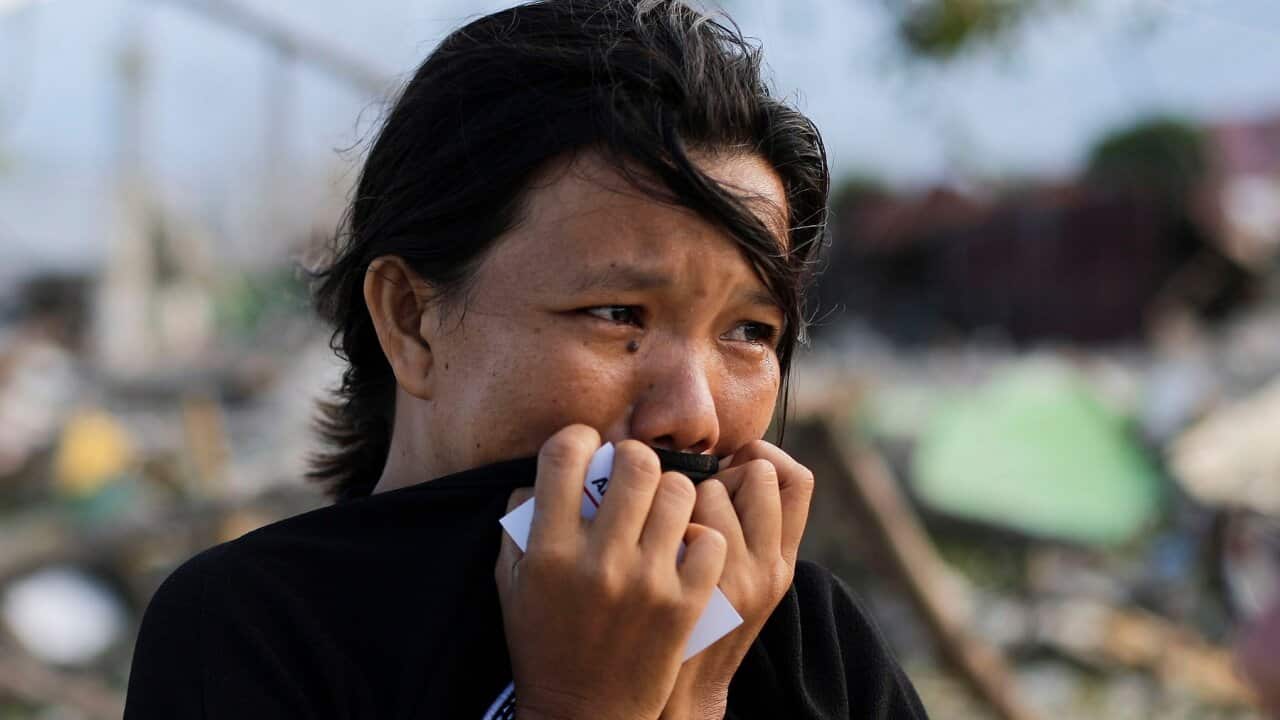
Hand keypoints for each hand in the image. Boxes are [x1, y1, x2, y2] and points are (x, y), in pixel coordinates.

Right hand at [496, 426, 728, 719]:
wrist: (583, 715)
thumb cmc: (543, 645)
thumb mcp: (513, 584)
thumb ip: (521, 522)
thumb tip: (543, 473)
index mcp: (550, 550)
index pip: (565, 454)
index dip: (578, 439)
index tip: (586, 448)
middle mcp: (599, 561)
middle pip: (636, 463)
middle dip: (636, 458)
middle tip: (634, 473)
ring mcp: (647, 582)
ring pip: (679, 493)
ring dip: (672, 493)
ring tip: (665, 507)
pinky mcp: (684, 605)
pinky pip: (710, 539)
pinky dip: (701, 538)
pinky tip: (687, 547)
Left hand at [660, 441, 814, 719]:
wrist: (680, 692)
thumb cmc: (702, 622)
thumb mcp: (746, 581)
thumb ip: (749, 530)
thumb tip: (729, 461)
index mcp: (783, 562)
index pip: (797, 480)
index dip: (763, 459)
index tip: (732, 468)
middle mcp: (769, 567)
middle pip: (757, 471)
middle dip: (721, 472)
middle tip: (694, 500)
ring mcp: (734, 576)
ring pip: (712, 488)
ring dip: (683, 495)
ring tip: (667, 526)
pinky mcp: (695, 585)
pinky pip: (680, 518)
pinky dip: (660, 521)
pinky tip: (650, 544)